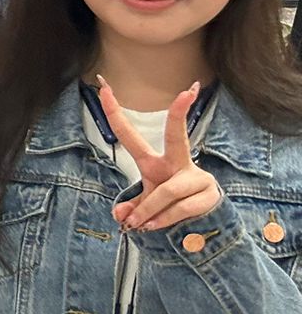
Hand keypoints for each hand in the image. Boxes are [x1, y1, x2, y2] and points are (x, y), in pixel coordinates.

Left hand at [97, 79, 223, 230]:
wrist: (203, 225)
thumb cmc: (167, 207)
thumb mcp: (145, 205)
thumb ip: (131, 207)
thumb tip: (121, 215)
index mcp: (154, 162)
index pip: (131, 136)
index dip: (115, 113)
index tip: (104, 87)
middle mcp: (177, 163)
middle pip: (177, 137)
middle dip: (178, 115)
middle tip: (185, 93)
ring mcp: (196, 177)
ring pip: (167, 191)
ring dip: (149, 210)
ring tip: (139, 225)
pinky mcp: (209, 193)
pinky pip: (181, 208)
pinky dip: (164, 219)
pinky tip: (156, 226)